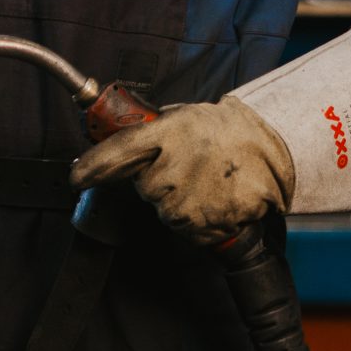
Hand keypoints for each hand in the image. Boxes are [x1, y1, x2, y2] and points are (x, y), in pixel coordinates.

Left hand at [68, 97, 293, 247]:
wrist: (275, 143)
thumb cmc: (224, 130)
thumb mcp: (181, 118)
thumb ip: (149, 136)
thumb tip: (113, 151)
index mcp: (167, 132)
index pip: (118, 152)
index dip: (93, 167)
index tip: (76, 177)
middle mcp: (178, 164)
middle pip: (146, 190)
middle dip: (160, 183)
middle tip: (188, 167)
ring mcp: (198, 194)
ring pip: (169, 214)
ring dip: (183, 204)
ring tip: (207, 180)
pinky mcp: (216, 218)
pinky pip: (195, 231)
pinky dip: (204, 222)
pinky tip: (219, 198)